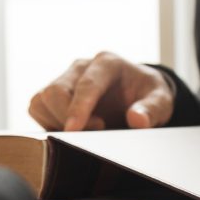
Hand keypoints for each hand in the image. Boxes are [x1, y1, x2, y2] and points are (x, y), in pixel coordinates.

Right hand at [28, 52, 173, 130]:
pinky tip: (70, 132)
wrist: (137, 95)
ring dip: (55, 122)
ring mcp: (65, 79)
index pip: (87, 84)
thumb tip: (137, 120)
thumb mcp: (161, 101)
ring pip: (42, 99)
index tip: (74, 130)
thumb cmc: (147, 96)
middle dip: (66, 118)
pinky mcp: (54, 94)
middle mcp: (82, 67)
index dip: (78, 108)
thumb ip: (153, 109)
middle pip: (56, 90)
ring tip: (83, 135)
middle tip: (92, 136)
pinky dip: (47, 124)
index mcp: (107, 63)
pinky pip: (38, 108)